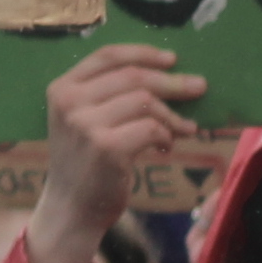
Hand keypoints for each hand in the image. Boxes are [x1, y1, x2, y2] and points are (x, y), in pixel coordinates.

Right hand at [31, 46, 203, 262]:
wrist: (71, 209)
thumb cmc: (85, 162)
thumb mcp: (83, 120)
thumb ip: (108, 95)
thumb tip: (168, 72)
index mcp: (62, 89)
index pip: (107, 55)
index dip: (144, 53)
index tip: (172, 59)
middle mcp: (69, 103)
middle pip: (133, 76)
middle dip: (172, 82)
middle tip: (199, 87)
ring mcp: (86, 125)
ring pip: (145, 102)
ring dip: (172, 115)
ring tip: (183, 129)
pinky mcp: (107, 148)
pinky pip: (152, 128)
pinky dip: (166, 135)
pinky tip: (166, 147)